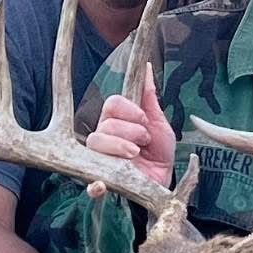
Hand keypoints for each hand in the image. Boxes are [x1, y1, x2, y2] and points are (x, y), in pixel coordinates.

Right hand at [85, 61, 176, 195]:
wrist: (164, 182)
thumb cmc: (159, 153)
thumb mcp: (159, 124)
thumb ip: (150, 99)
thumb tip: (148, 68)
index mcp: (116, 121)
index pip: (112, 103)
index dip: (130, 110)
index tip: (144, 120)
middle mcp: (104, 137)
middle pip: (106, 122)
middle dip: (131, 130)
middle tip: (144, 141)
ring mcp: (99, 158)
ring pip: (97, 142)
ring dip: (121, 146)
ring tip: (136, 155)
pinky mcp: (101, 181)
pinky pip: (88, 183)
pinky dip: (93, 185)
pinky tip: (100, 184)